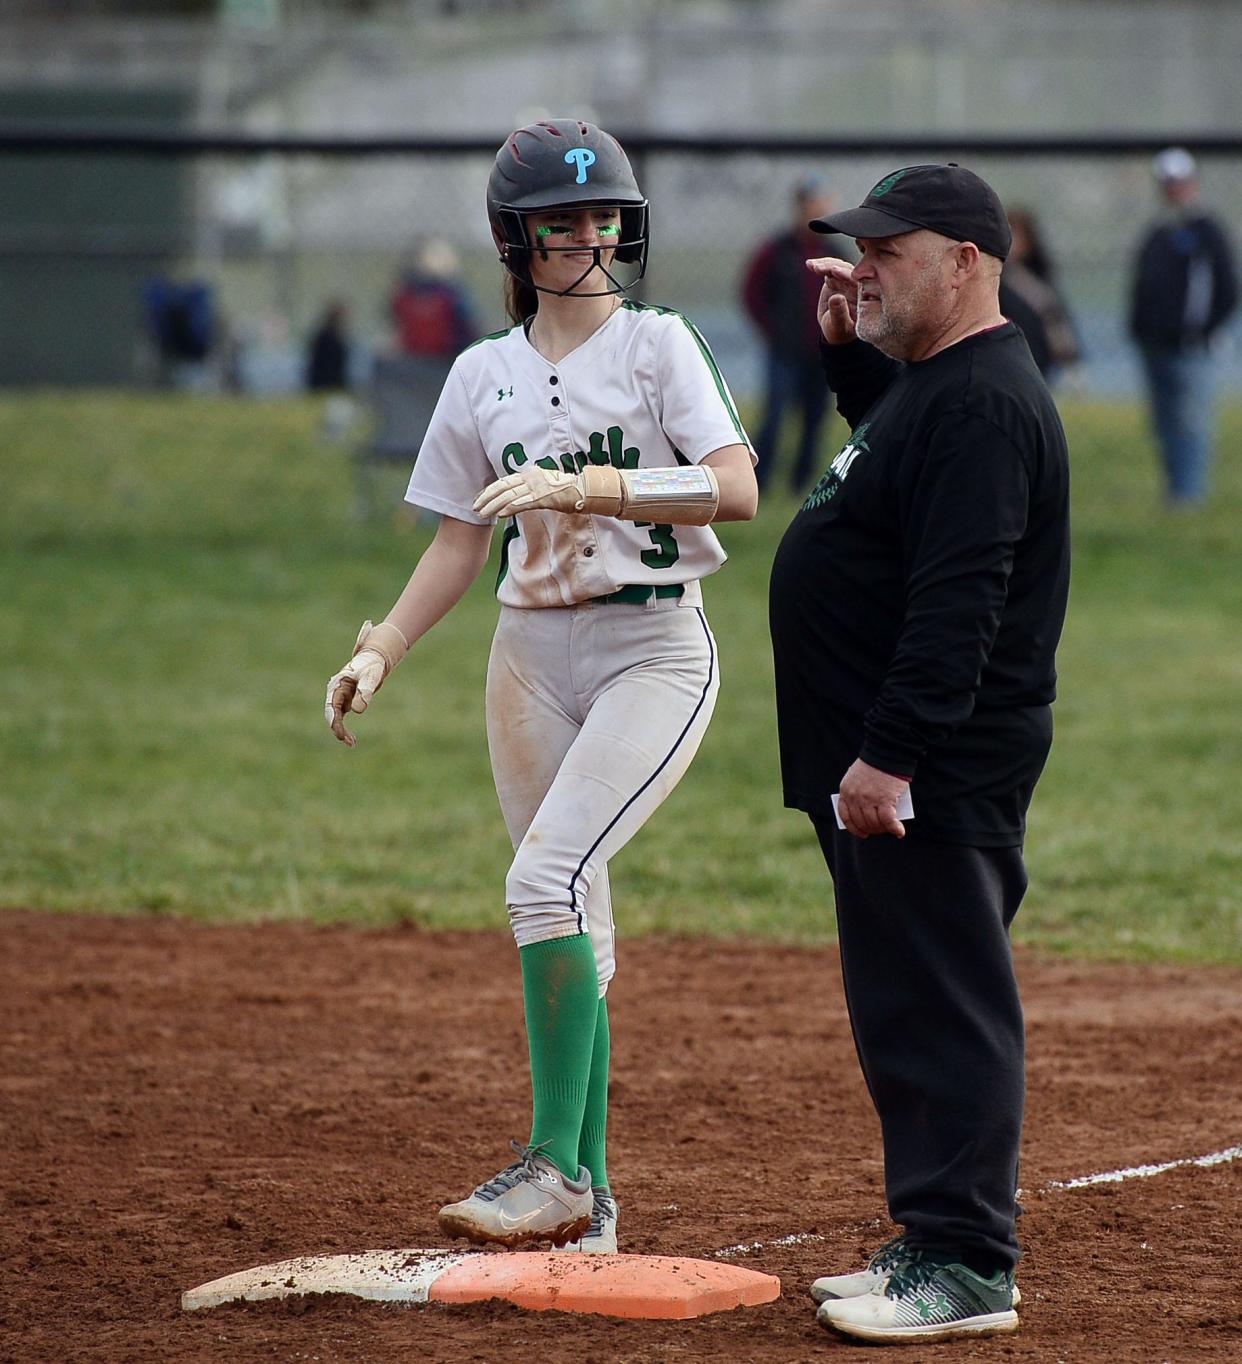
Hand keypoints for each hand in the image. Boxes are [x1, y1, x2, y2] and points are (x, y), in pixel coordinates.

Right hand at [324, 620, 407, 746]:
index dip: (334, 721)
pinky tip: (352, 739)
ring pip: (336, 718)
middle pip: (331, 714)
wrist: (374, 660)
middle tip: (349, 742)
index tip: (340, 734)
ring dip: (341, 731)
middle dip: (337, 729)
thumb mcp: (370, 676)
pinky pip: (341, 718)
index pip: (331, 707)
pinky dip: (344, 728)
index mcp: (337, 686)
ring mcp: (339, 698)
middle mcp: (335, 693)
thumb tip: (357, 710)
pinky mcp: (345, 702)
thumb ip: (365, 691)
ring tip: (352, 743)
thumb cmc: (371, 666)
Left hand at [474, 466, 590, 518]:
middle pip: (502, 487)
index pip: (504, 481)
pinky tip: (500, 515)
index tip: (479, 498)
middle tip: (475, 508)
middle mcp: (531, 477)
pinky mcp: (544, 497)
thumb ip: (531, 488)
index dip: (490, 490)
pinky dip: (510, 508)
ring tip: (483, 514)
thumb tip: (518, 496)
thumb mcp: (545, 485)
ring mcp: (537, 487)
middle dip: (486, 498)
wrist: (585, 491)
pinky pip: (523, 503)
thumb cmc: (568, 491)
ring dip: (493, 505)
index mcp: (530, 474)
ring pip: (509, 495)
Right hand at [806, 256, 858, 344]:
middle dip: (834, 267)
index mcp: (864, 297)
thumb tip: (836, 297)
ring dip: (826, 265)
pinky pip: (830, 267)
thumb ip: (839, 313)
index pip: (857, 282)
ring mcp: (847, 280)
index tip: (835, 271)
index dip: (846, 275)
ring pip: (839, 266)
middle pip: (848, 270)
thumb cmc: (840, 332)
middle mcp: (858, 285)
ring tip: (813, 266)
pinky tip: (809, 264)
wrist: (834, 330)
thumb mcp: (839, 326)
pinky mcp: (837, 278)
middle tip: (820, 267)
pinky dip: (820, 265)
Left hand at [836, 758, 908, 838]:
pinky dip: (895, 828)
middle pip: (861, 822)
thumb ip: (859, 794)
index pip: (845, 816)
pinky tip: (899, 832)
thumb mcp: (858, 777)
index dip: (854, 828)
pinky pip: (888, 821)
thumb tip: (870, 815)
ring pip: (874, 824)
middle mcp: (855, 797)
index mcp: (845, 790)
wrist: (887, 752)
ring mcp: (869, 800)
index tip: (862, 833)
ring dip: (883, 829)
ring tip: (890, 828)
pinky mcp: (885, 800)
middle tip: (880, 830)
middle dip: (871, 829)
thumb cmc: (876, 764)